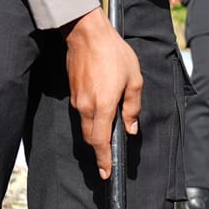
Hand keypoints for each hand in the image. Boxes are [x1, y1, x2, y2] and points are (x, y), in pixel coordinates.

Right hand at [66, 8, 143, 177]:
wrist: (87, 35)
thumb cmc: (114, 54)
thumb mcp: (134, 79)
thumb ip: (133, 106)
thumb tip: (131, 128)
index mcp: (103, 106)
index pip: (100, 141)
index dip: (103, 159)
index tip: (106, 174)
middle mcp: (86, 107)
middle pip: (91, 138)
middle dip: (99, 151)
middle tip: (108, 162)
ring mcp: (77, 100)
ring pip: (86, 127)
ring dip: (95, 136)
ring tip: (108, 141)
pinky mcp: (73, 93)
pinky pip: (83, 114)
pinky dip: (91, 122)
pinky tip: (102, 117)